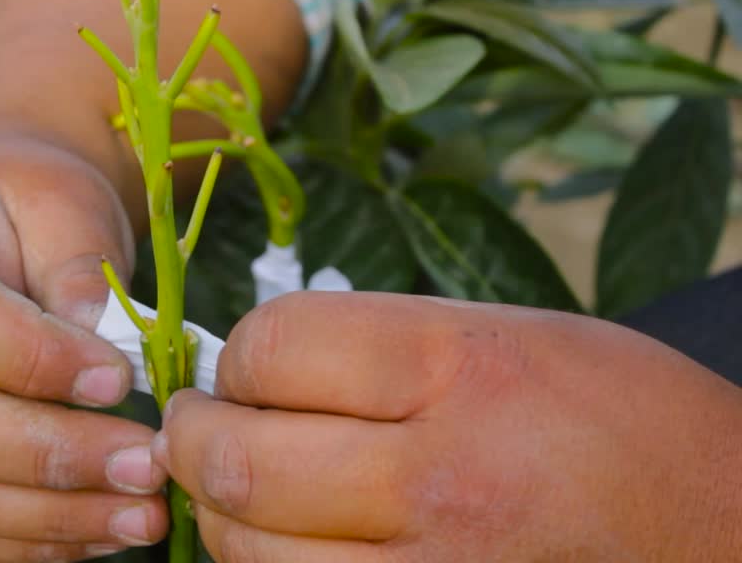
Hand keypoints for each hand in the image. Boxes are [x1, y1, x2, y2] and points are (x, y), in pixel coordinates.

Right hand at [0, 134, 168, 561]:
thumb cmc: (20, 200)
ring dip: (50, 516)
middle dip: (54, 456)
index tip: (121, 379)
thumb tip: (107, 347)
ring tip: (144, 513)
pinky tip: (99, 531)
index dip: (33, 361)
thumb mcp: (58, 198)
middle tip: (148, 464)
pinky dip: (26, 541)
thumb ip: (78, 263)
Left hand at [154, 292, 741, 561]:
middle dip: (192, 434)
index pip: (273, 349)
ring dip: (219, 513)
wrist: (726, 533)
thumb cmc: (621, 421)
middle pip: (237, 458)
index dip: (237, 355)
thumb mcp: (512, 338)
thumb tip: (255, 364)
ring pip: (248, 548)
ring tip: (237, 485)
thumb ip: (377, 345)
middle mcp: (439, 476)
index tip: (241, 366)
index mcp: (460, 370)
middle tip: (196, 423)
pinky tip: (286, 541)